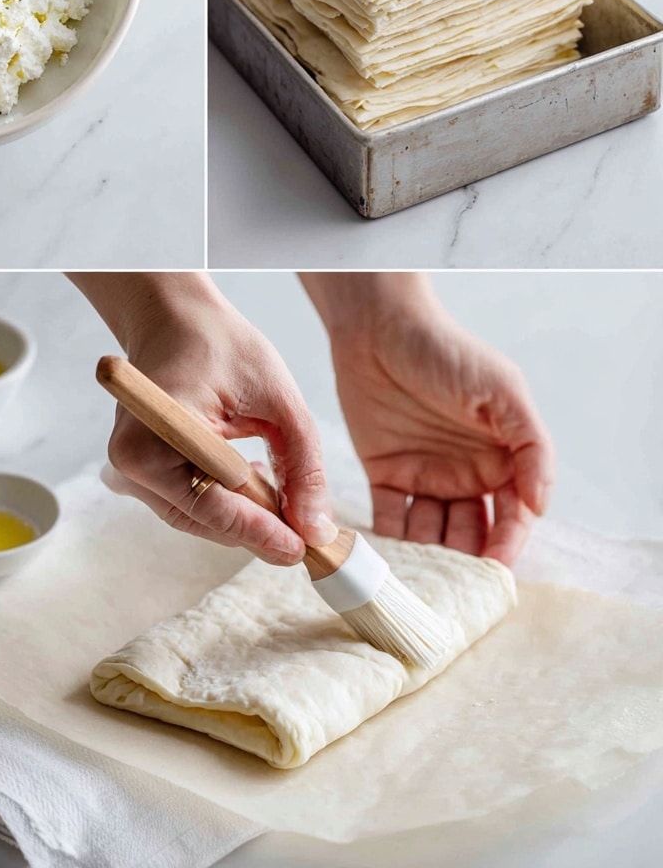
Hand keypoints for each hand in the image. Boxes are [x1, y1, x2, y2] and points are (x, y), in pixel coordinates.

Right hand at [70, 273, 335, 564]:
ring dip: (242, 514)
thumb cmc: (221, 346)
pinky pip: (187, 500)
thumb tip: (315, 528)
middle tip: (304, 532)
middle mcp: (129, 461)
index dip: (258, 531)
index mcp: (152, 437)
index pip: (211, 505)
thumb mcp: (279, 400)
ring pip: (196, 516)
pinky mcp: (141, 470)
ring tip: (282, 496)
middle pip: (202, 519)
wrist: (176, 319)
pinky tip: (253, 479)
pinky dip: (224, 499)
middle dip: (255, 527)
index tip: (300, 547)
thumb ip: (302, 466)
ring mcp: (130, 469)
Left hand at [303, 274, 554, 564]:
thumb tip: (541, 505)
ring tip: (417, 582)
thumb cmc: (445, 351)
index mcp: (501, 457)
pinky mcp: (384, 472)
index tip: (494, 571)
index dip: (506, 545)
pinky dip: (386, 543)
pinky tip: (383, 561)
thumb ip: (531, 445)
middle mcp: (466, 473)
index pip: (512, 516)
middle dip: (465, 563)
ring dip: (427, 559)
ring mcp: (424, 475)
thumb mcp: (501, 390)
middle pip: (471, 533)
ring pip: (431, 533)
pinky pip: (388, 518)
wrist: (377, 328)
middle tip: (454, 590)